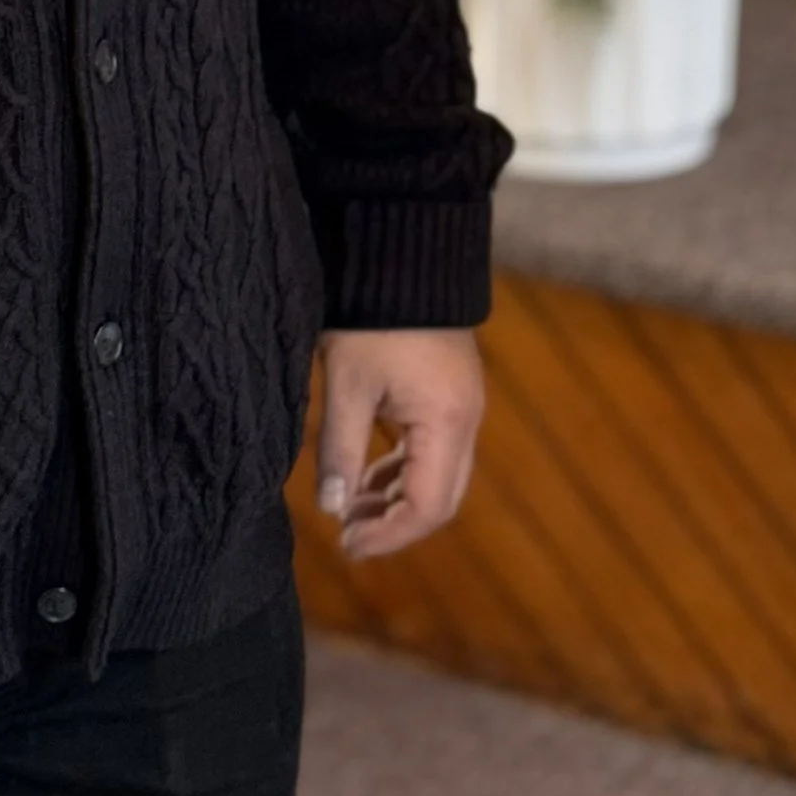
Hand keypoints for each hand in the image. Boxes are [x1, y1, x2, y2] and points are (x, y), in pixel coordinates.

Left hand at [314, 326, 485, 563]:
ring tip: (347, 509)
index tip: (347, 545)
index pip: (428, 506)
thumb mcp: (346, 385)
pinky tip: (366, 476)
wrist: (400, 249)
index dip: (389, 535)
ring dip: (395, 497)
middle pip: (441, 498)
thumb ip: (338, 451)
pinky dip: (401, 469)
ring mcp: (462, 405)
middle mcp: (466, 420)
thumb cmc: (370, 316)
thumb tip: (330, 508)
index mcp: (447, 422)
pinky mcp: (449, 392)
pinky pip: (432, 449)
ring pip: (437, 475)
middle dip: (395, 523)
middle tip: (347, 536)